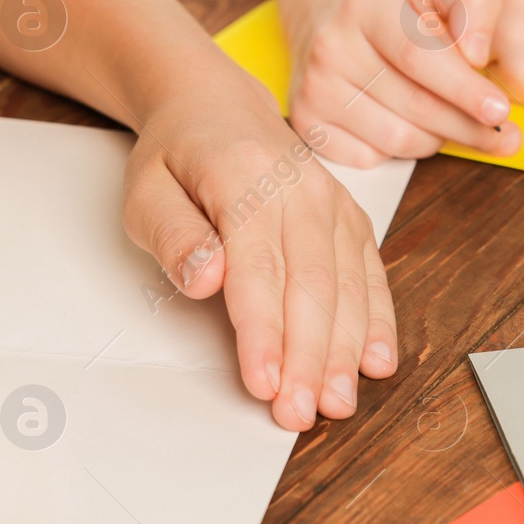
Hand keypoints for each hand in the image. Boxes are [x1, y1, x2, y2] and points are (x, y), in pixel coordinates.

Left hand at [122, 72, 395, 430]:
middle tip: (301, 413)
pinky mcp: (351, 221)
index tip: (264, 383)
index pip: (259, 269)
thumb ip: (174, 235)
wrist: (219, 109)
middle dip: (310, 358)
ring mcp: (334, 205)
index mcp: (246, 178)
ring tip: (338, 402)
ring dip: (346, 352)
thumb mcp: (146, 191)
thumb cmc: (179, 158)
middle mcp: (302, 191)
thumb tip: (207, 278)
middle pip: (313, 287)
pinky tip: (377, 362)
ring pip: (347, 287)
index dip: (264, 333)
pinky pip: (371, 276)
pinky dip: (377, 323)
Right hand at [288, 0, 522, 166]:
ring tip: (448, 114)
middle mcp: (331, 47)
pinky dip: (403, 148)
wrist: (328, 12)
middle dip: (468, 126)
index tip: (500, 111)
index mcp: (364, 3)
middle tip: (504, 135)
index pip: (418, 54)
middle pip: (415, 106)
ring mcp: (313, 88)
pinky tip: (408, 121)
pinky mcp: (307, 122)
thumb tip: (478, 56)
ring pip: (399, 140)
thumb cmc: (398, 3)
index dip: (463, 88)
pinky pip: (373, 157)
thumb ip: (475, 4)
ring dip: (438, 136)